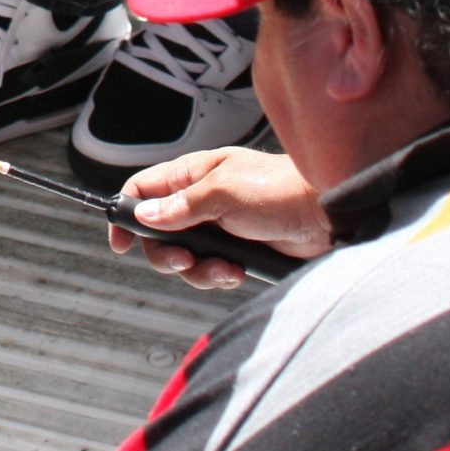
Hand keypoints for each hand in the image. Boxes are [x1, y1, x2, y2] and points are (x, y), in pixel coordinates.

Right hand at [106, 148, 331, 290]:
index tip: (121, 243)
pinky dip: (217, 276)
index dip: (127, 213)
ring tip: (225, 270)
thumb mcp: (225, 193)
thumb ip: (182, 206)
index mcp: (192, 174)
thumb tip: (146, 215)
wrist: (328, 215)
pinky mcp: (236, 250)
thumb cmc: (280, 190)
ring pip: (184, 257)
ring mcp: (218, 227)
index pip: (143, 189)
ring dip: (198, 270)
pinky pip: (209, 270)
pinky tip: (237, 272)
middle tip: (184, 261)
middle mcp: (200, 200)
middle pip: (158, 233)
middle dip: (166, 254)